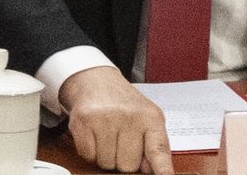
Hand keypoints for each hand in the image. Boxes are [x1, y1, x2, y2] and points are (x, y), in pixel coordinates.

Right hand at [59, 66, 173, 173]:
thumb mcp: (147, 119)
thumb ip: (154, 145)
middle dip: (123, 159)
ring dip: (105, 155)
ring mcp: (105, 118)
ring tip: (107, 135)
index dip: (163, 169)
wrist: (97, 80)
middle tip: (120, 139)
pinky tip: (95, 134)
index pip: (158, 150)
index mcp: (150, 117)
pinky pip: (88, 156)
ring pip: (106, 163)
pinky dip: (90, 150)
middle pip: (128, 166)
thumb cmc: (124, 104)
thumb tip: (153, 171)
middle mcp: (129, 116)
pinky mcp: (83, 120)